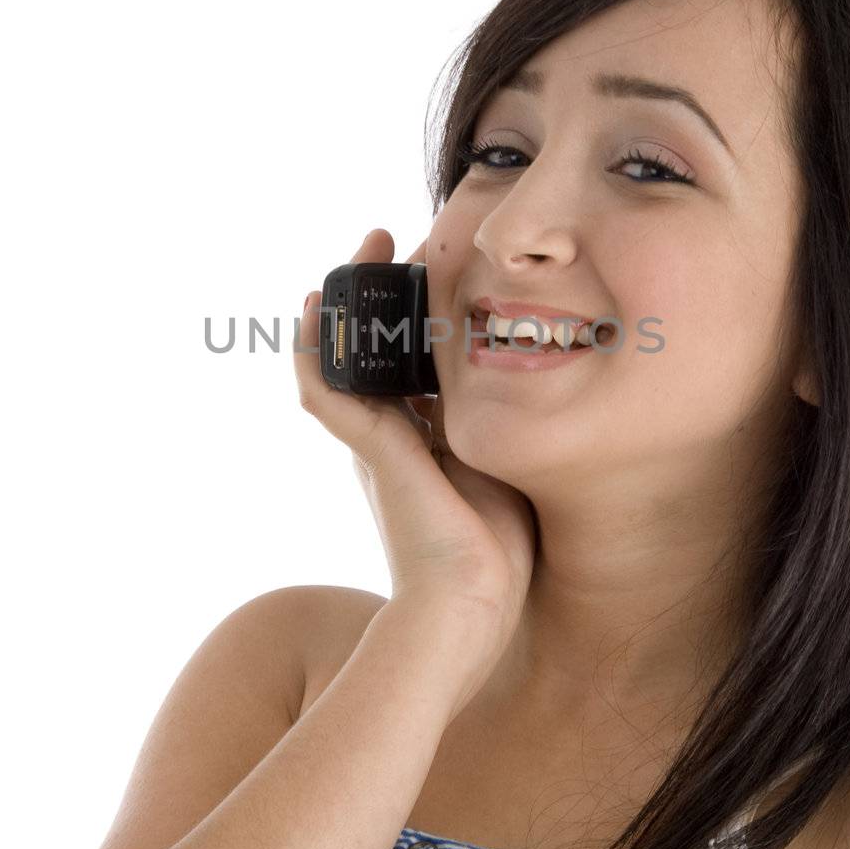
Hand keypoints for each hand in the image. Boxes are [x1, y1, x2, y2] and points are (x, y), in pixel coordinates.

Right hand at [294, 228, 536, 650]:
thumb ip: (501, 426)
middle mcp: (389, 439)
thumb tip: (535, 381)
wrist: (471, 606)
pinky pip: (328, 393)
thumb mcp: (505, 464)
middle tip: (388, 242)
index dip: (414, 318)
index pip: (409, 365)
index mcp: (420, 443)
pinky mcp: (370, 452)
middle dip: (376, 295)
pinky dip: (316, 352)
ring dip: (346, 305)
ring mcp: (373, 446)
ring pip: (343, 361)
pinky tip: (315, 311)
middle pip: (372, 353)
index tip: (432, 269)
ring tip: (363, 251)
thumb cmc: (497, 550)